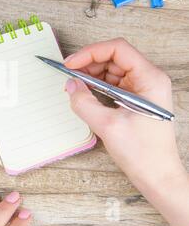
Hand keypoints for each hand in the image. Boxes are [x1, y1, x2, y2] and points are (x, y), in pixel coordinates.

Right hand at [64, 38, 188, 225]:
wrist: (157, 176)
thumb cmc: (143, 153)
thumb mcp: (107, 126)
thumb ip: (84, 102)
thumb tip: (70, 85)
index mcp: (150, 79)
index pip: (118, 49)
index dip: (91, 52)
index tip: (71, 63)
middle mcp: (148, 80)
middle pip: (114, 57)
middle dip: (89, 63)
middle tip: (68, 74)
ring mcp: (142, 90)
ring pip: (112, 70)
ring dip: (91, 74)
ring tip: (74, 85)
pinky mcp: (134, 100)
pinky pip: (112, 84)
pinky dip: (96, 86)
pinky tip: (84, 93)